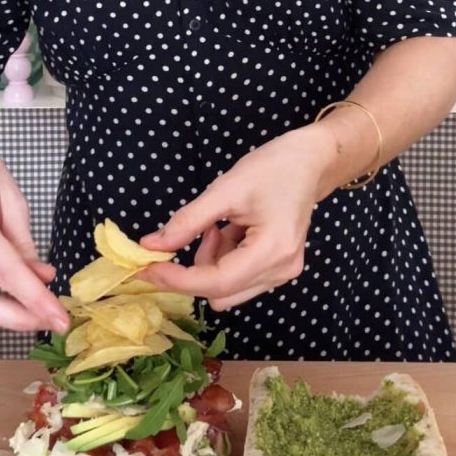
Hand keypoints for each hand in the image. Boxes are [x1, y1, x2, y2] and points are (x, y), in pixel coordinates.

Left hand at [138, 125, 334, 310]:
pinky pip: (239, 279)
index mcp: (272, 251)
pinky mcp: (279, 269)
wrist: (310, 162)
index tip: (146, 269)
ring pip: (228, 290)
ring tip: (219, 225)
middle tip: (196, 232)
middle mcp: (281, 271)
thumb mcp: (225, 189)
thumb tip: (151, 246)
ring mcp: (283, 273)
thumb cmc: (273, 168)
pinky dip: (223, 260)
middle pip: (221, 293)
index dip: (177, 279)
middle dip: (195, 270)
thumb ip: (187, 222)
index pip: (217, 282)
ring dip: (210, 264)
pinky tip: (230, 231)